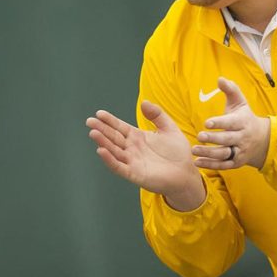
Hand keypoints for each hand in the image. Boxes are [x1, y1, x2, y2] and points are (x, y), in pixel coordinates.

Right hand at [86, 101, 205, 210]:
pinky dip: (110, 160)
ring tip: (93, 133)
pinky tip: (102, 151)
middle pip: (113, 137)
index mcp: (138, 137)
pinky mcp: (134, 174)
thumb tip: (144, 102)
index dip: (110, 120)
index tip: (99, 113)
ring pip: (114, 151)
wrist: (186, 174)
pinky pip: (119, 167)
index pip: (120, 127)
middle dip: (101, 129)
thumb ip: (157, 115)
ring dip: (103, 142)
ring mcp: (132, 161)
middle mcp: (131, 149)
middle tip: (90, 121)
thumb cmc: (177, 153)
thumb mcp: (169, 129)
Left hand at [192, 77, 270, 169]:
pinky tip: (198, 162)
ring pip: (224, 154)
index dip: (220, 123)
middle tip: (199, 136)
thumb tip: (220, 78)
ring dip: (209, 153)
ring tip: (194, 150)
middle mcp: (242, 137)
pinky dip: (211, 165)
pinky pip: (223, 165)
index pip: (231, 123)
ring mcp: (240, 151)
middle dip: (214, 138)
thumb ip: (231, 90)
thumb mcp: (240, 103)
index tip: (207, 123)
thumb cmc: (244, 117)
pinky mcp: (236, 162)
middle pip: (228, 139)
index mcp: (243, 121)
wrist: (262, 139)